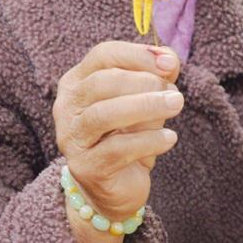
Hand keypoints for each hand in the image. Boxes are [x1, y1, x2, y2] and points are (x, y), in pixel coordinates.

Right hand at [52, 41, 182, 242]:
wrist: (116, 186)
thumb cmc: (129, 134)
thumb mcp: (144, 100)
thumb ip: (155, 75)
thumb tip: (169, 59)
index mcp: (77, 81)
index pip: (103, 55)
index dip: (137, 55)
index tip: (170, 65)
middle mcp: (67, 106)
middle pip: (101, 82)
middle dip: (143, 82)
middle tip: (174, 93)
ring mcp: (72, 138)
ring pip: (104, 115)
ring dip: (145, 107)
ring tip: (176, 106)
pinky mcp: (85, 167)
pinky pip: (118, 149)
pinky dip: (148, 140)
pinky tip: (169, 138)